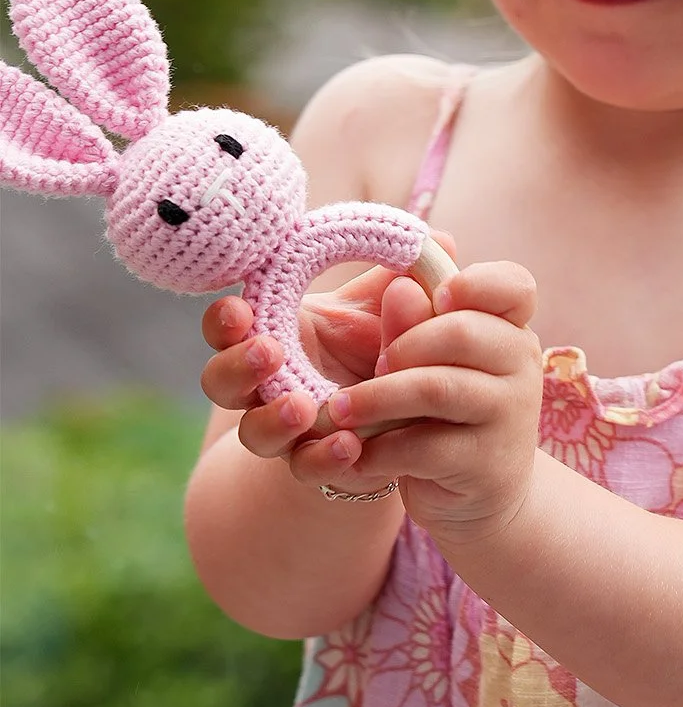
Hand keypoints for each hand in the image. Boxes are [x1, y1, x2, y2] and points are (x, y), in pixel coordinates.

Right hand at [199, 231, 456, 494]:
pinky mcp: (314, 462)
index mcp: (269, 334)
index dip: (223, 320)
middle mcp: (263, 385)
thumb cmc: (380, 345)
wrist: (399, 414)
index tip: (239, 308)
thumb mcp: (390, 311)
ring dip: (272, 419)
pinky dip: (323, 457)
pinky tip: (347, 444)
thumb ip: (406, 282)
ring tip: (302, 406)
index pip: (226, 326)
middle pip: (220, 381)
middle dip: (235, 365)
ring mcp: (284, 429)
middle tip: (266, 350)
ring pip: (253, 433)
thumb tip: (440, 239)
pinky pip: (306, 467)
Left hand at [320, 261, 542, 540]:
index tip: (437, 296)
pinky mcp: (486, 465)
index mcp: (511, 329)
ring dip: (377, 396)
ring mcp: (510, 417)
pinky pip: (424, 446)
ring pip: (437, 388)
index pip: (514, 286)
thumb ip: (414, 323)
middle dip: (402, 345)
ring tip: (341, 409)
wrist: (477, 497)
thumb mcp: (430, 362)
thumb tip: (400, 285)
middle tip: (374, 365)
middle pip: (461, 333)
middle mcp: (522, 367)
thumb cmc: (447, 413)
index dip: (474, 283)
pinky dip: (380, 448)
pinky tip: (360, 452)